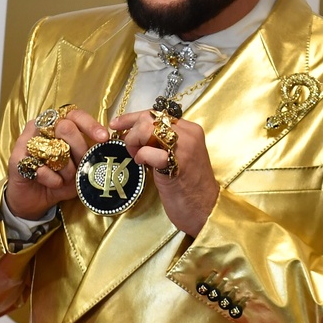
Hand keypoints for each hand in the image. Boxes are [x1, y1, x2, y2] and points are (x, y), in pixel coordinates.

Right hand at [4, 106, 109, 220]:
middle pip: (66, 128)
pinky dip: (53, 180)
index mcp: (57, 124)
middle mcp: (41, 127)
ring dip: (66, 169)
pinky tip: (54, 184)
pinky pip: (42, 168)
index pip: (75, 115)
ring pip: (54, 148)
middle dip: (79, 151)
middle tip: (81, 166)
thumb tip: (103, 148)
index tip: (103, 138)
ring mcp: (26, 141)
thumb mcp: (80, 168)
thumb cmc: (59, 179)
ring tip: (65, 178)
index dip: (91, 125)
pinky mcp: (16, 158)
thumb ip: (89, 156)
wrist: (34, 200)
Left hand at [113, 109, 217, 236]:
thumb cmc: (189, 187)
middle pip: (149, 118)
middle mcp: (188, 134)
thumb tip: (133, 135)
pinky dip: (141, 157)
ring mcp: (184, 148)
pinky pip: (148, 151)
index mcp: (190, 130)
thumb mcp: (177, 157)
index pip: (156, 114)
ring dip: (134, 142)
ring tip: (137, 157)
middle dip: (132, 131)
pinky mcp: (177, 164)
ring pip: (146, 129)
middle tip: (130, 149)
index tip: (116, 124)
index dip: (133, 117)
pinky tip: (144, 166)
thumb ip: (161, 143)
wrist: (206, 208)